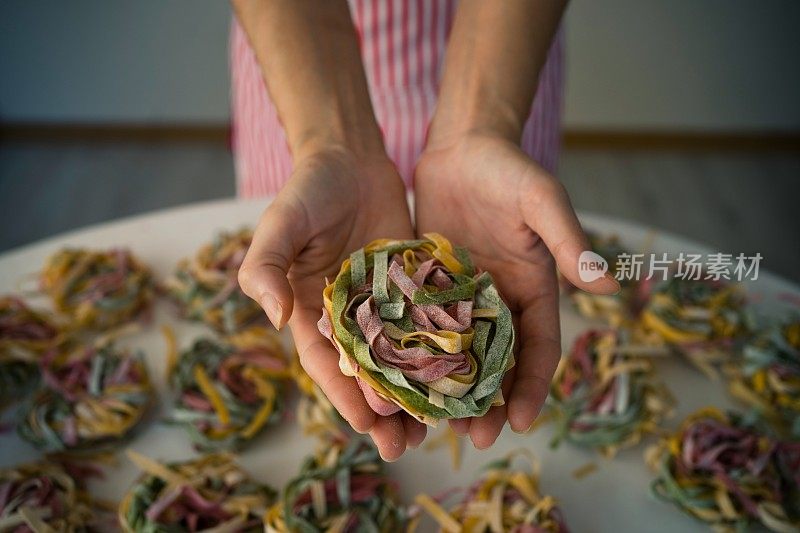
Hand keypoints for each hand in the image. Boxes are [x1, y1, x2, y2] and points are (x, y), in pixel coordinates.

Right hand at [238, 147, 425, 459]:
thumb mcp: (279, 224)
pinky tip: (458, 379)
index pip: (325, 363)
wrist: (349, 157)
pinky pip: (425, 328)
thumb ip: (266, 267)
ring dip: (412, 396)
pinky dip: (437, 356)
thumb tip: (271, 317)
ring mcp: (381, 306)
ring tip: (435, 431)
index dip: (344, 394)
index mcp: (309, 311)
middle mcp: (346, 318)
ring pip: (398, 361)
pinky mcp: (411, 290)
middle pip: (363, 375)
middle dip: (381, 412)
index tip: (369, 422)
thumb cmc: (308, 189)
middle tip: (403, 448)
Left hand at [414, 133, 618, 447]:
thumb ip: (568, 240)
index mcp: (534, 289)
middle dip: (490, 403)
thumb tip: (606, 282)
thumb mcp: (541, 200)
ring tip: (433, 426)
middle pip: (498, 363)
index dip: (535, 385)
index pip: (539, 348)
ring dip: (450, 391)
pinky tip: (397, 381)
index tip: (522, 423)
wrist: (463, 147)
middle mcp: (499, 302)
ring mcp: (461, 298)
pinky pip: (421, 328)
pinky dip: (414, 357)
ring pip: (457, 355)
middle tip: (474, 438)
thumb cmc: (509, 169)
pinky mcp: (428, 288)